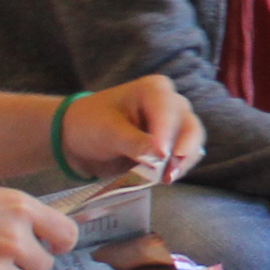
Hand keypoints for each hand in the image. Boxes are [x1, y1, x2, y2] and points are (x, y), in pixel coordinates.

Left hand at [60, 76, 204, 183]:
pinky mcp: (172, 144)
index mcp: (154, 90)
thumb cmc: (89, 125)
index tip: (160, 156)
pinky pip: (186, 156)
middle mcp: (170, 103)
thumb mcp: (107, 131)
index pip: (168, 111)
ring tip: (165, 179)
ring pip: (192, 143)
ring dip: (182, 162)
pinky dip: (178, 168)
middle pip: (189, 126)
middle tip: (169, 172)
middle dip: (182, 150)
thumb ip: (134, 142)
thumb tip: (160, 156)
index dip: (166, 134)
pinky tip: (163, 178)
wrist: (78, 139)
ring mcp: (174, 124)